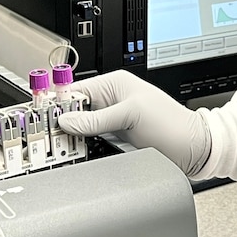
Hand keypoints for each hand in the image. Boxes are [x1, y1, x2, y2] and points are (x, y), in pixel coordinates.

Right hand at [56, 70, 210, 174]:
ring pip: (81, 127)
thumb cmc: (173, 125)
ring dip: (72, 137)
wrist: (194, 150)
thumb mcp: (131, 116)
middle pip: (74, 110)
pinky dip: (82, 147)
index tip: (41, 117)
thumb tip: (67, 120)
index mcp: (115, 84)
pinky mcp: (116, 138)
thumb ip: (97, 120)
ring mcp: (113, 121)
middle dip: (62, 122)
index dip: (57, 104)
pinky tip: (74, 152)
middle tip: (47, 136)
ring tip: (58, 146)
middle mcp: (111, 100)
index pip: (75, 90)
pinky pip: (91, 141)